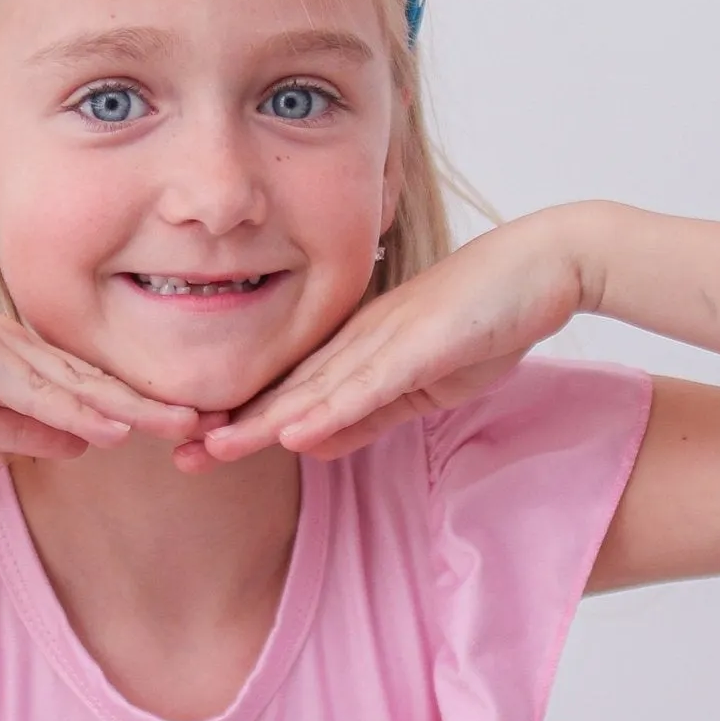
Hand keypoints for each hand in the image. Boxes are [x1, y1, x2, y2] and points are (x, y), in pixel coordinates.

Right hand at [0, 283, 199, 459]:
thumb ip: (19, 431)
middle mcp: (18, 344)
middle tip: (220, 423)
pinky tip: (112, 427)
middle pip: (101, 381)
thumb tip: (83, 444)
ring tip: (189, 426)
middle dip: (159, 404)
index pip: (89, 389)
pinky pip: (33, 388)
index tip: (190, 432)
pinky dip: (75, 408)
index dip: (139, 411)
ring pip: (80, 383)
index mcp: (17, 360)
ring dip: (134, 407)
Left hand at [197, 211, 590, 461]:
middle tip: (175, 456)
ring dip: (263, 422)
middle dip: (232, 426)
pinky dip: (329, 409)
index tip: (194, 452)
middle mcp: (359, 339)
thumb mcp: (419, 384)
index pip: (290, 393)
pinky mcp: (420, 343)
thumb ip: (368, 413)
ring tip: (212, 451)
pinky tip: (292, 432)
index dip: (243, 424)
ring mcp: (387, 338)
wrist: (544, 265)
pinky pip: (368, 382)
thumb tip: (311, 445)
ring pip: (315, 388)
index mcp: (356, 348)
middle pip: (287, 391)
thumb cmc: (485, 318)